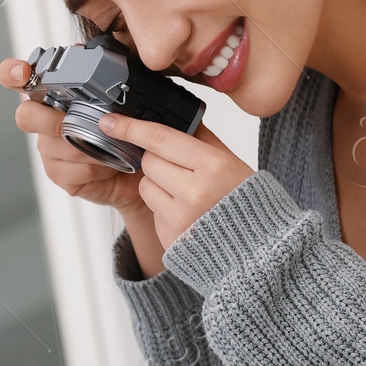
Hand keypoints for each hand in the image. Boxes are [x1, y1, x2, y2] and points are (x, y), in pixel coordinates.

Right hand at [0, 56, 144, 216]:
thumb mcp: (119, 95)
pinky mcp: (58, 173)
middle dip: (52, 120)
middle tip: (79, 123)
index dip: (12, 73)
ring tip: (113, 147)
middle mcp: (45, 121)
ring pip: (57, 146)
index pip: (18, 80)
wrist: (142, 166)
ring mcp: (48, 149)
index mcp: (54, 95)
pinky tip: (109, 165)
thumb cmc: (126, 128)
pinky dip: (96, 166)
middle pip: (26, 116)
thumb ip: (100, 70)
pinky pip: (71, 169)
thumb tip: (82, 50)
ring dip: (90, 147)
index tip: (22, 72)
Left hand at [98, 114, 252, 253]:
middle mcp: (195, 192)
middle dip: (159, 161)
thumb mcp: (231, 162)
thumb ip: (201, 139)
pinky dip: (164, 208)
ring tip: (186, 195)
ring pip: (145, 185)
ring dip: (158, 185)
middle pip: (149, 162)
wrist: (254, 248)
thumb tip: (172, 116)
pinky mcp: (170, 236)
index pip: (160, 139)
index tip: (110, 121)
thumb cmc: (244, 201)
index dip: (131, 128)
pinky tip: (187, 214)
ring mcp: (180, 217)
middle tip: (183, 171)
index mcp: (213, 166)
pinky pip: (152, 210)